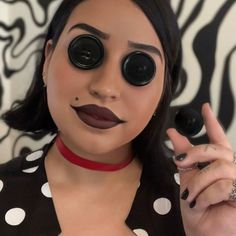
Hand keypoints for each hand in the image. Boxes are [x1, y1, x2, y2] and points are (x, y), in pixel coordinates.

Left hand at [167, 103, 235, 235]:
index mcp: (217, 163)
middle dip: (194, 155)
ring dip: (199, 184)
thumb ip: (183, 155)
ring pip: (218, 168)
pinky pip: (224, 185)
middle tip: (180, 163)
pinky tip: (205, 205)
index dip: (212, 121)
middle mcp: (230, 168)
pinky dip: (207, 196)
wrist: (202, 232)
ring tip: (193, 198)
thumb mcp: (186, 177)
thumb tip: (173, 133)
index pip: (217, 137)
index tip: (205, 107)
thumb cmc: (196, 208)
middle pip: (215, 148)